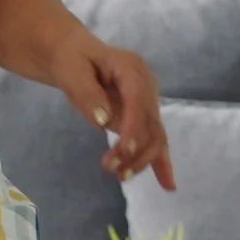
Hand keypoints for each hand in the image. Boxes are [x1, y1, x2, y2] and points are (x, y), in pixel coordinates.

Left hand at [47, 31, 173, 187]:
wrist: (74, 54)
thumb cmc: (71, 59)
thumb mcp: (72, 71)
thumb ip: (87, 94)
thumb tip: (103, 121)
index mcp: (131, 68)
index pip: (139, 101)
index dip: (134, 127)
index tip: (123, 151)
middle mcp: (146, 85)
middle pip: (151, 122)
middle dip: (135, 149)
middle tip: (109, 168)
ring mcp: (147, 100)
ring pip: (154, 135)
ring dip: (141, 159)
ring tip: (120, 176)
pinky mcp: (142, 115)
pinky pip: (154, 139)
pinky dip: (160, 161)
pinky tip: (167, 185)